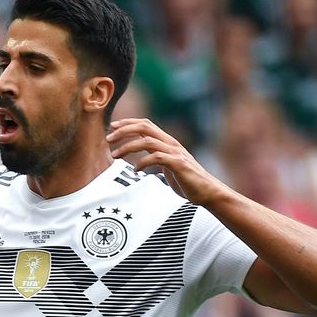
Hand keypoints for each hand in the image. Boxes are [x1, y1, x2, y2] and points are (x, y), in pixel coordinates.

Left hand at [107, 118, 226, 205]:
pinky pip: (156, 158)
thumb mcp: (168, 166)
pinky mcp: (178, 164)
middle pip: (144, 127)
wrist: (208, 193)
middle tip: (108, 138)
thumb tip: (140, 160)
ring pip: (147, 141)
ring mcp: (175, 152)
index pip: (146, 124)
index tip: (112, 127)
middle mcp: (171, 143)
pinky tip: (136, 170)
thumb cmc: (187, 181)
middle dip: (124, 130)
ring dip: (128, 147)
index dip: (128, 123)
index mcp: (168, 141)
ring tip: (115, 155)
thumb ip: (156, 158)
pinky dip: (142, 162)